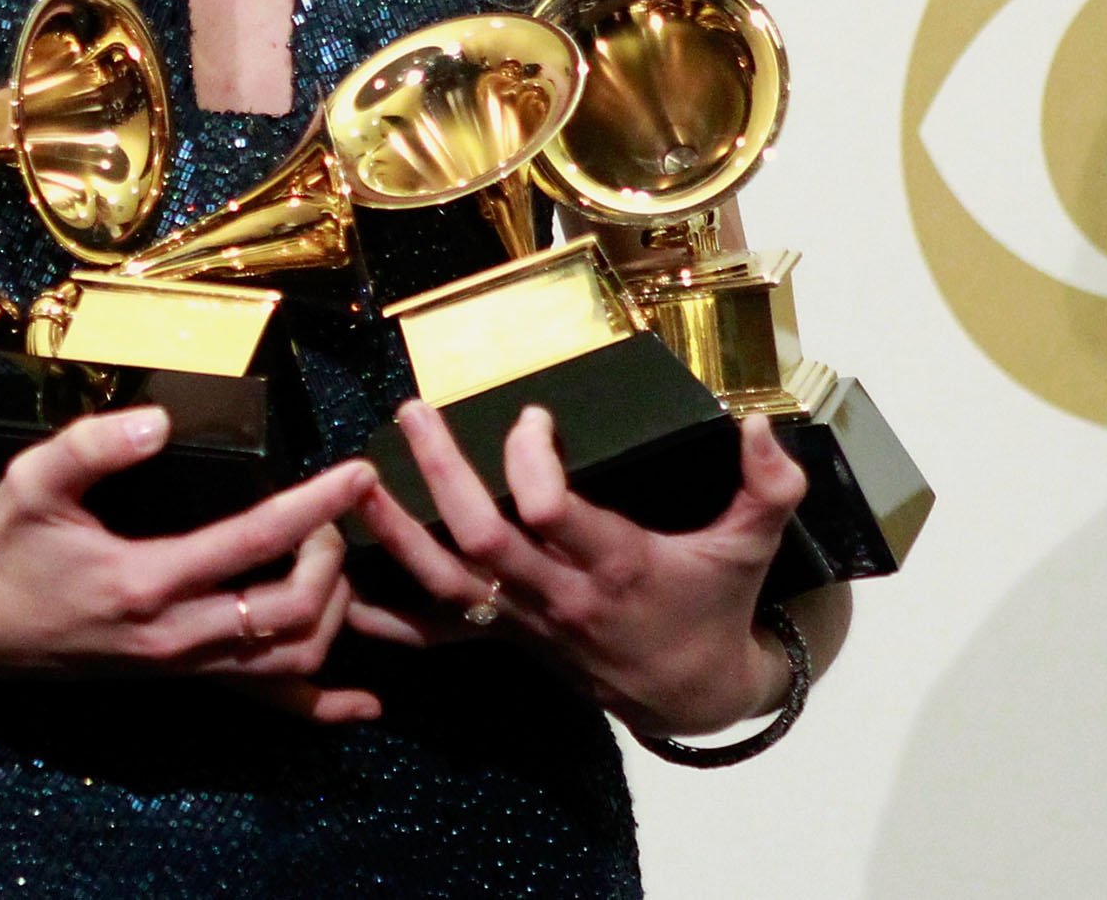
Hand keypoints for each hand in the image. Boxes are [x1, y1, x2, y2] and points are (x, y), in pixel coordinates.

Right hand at [0, 403, 384, 723]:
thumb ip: (93, 445)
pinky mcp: (178, 681)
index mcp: (144, 582)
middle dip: (330, 559)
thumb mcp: (31, 481)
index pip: (254, 543)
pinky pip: (263, 705)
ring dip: (332, 614)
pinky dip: (321, 706)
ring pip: (289, 664)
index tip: (356, 473)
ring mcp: (179, 668)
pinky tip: (366, 703)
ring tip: (332, 563)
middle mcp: (173, 637)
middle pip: (292, 615)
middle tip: (329, 515)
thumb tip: (162, 421)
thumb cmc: (0, 548)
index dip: (314, 507)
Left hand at [351, 399, 806, 738]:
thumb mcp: (753, 545)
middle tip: (413, 412)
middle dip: (441, 474)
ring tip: (354, 479)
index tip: (533, 412)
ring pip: (445, 583)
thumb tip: (761, 422)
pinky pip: (434, 633)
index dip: (532, 459)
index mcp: (616, 564)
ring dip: (393, 533)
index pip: (554, 512)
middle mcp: (559, 595)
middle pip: (483, 538)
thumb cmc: (715, 602)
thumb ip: (768, 485)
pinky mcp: (504, 637)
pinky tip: (338, 588)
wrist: (690, 694)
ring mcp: (524, 622)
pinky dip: (384, 616)